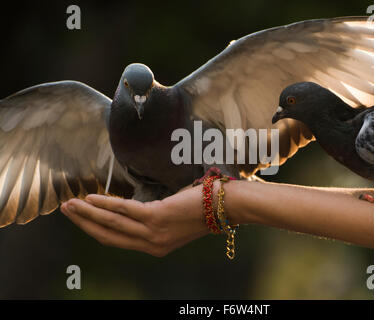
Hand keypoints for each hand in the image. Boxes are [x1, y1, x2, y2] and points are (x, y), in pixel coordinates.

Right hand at [60, 185, 208, 256]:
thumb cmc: (201, 209)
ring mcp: (153, 233)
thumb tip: (133, 208)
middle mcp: (151, 245)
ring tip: (70, 203)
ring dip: (87, 213)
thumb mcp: (173, 222)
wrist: (224, 207)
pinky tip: (91, 198)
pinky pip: (124, 211)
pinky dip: (105, 204)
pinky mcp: (156, 218)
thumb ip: (153, 220)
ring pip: (111, 224)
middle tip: (65, 210)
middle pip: (108, 236)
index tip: (80, 219)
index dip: (95, 230)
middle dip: (83, 223)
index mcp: (154, 247)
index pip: (117, 241)